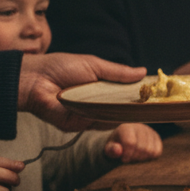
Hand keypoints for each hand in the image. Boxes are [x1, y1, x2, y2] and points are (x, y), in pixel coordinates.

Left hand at [19, 53, 146, 131]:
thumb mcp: (94, 66)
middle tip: (153, 103)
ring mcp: (87, 115)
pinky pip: (96, 124)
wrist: (34, 78)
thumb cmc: (61, 67)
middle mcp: (96, 104)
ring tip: (138, 105)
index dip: (139, 95)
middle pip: (121, 109)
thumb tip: (143, 72)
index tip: (155, 94)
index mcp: (101, 89)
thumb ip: (118, 72)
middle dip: (136, 106)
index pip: (125, 95)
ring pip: (112, 118)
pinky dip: (106, 118)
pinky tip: (116, 110)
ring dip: (123, 112)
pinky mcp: (77, 124)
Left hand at [104, 123, 162, 162]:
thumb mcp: (109, 149)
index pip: (131, 143)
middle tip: (129, 159)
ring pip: (150, 151)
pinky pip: (157, 152)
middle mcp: (139, 127)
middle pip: (142, 148)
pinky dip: (150, 157)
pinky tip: (142, 156)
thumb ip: (111, 150)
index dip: (127, 155)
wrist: (122, 141)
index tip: (123, 159)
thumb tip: (118, 151)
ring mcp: (150, 131)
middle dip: (135, 158)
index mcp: (126, 128)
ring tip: (135, 157)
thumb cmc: (115, 147)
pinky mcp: (156, 137)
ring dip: (142, 158)